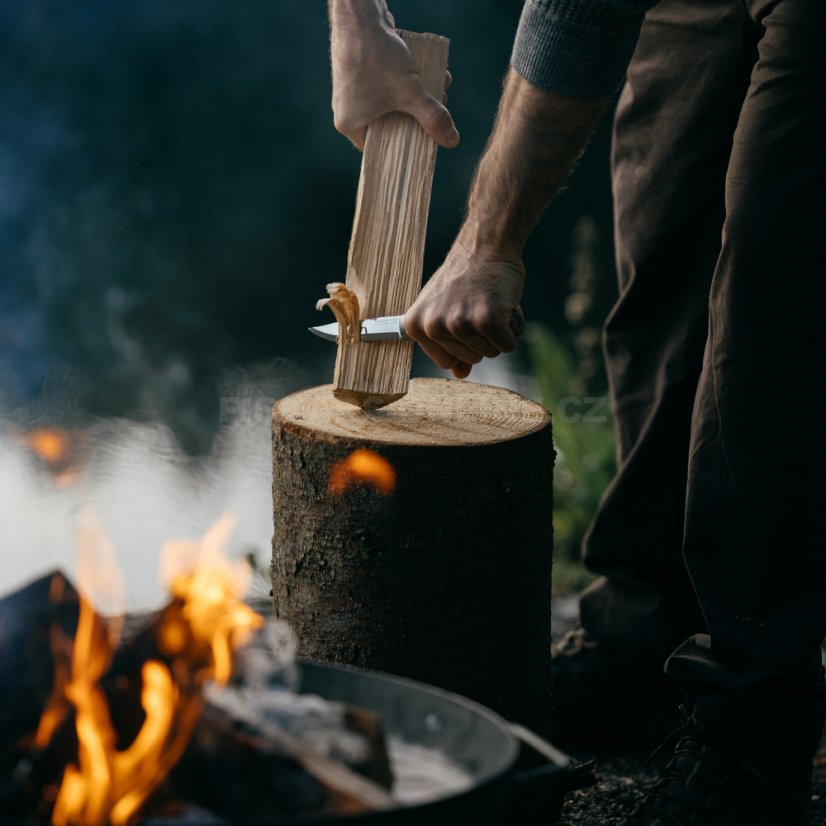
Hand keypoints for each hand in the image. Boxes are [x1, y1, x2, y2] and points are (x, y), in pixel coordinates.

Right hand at [330, 2, 458, 149]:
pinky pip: (383, 87)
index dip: (404, 145)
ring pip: (388, 104)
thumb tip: (452, 141)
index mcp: (349, 124)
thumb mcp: (410, 92)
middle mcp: (345, 110)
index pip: (379, 147)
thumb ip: (431, 117)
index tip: (425, 139)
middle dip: (416, 117)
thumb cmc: (377, 58)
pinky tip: (422, 74)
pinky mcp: (357, 72)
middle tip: (436, 110)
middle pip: (388, 125)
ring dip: (414, 98)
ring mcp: (349, 91)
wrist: (358, 15)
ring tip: (435, 89)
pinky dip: (403, 83)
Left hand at [404, 244, 525, 378]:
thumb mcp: (443, 309)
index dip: (461, 346)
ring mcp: (460, 324)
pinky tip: (505, 307)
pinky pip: (507, 345)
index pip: (445, 362)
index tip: (463, 319)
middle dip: (482, 338)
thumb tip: (460, 374)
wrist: (484, 247)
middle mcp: (434, 327)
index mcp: (416, 326)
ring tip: (490, 304)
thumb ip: (447, 344)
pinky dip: (513, 330)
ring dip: (498, 333)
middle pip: (471, 359)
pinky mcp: (487, 321)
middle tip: (479, 306)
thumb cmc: (464, 278)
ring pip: (490, 353)